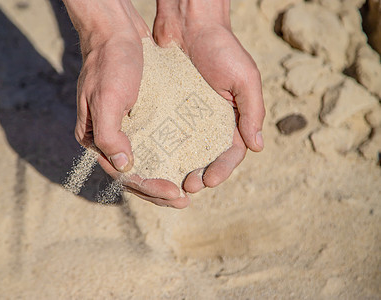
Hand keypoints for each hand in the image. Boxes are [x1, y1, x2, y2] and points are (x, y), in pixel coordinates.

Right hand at [63, 0, 189, 207]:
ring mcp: (123, 129)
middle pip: (134, 174)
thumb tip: (124, 167)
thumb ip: (108, 135)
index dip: (149, 188)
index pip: (123, 174)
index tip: (176, 194)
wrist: (116, 32)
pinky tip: (183, 161)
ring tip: (186, 187)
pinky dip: (166, 156)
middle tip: (184, 199)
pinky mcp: (137, 118)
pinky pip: (152, 144)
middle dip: (158, 190)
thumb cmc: (109, 63)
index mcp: (95, 139)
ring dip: (164, 176)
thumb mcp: (106, 98)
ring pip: (145, 161)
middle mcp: (108, 138)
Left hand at [154, 0, 265, 192]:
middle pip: (206, 156)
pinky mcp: (168, 108)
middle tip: (188, 185)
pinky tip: (155, 159)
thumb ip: (253, 112)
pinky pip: (166, 133)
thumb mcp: (244, 79)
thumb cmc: (222, 48)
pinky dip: (163, 148)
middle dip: (200, 174)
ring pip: (185, 150)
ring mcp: (188, 116)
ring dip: (180, 167)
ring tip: (171, 178)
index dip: (222, 169)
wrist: (189, 23)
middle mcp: (210, 120)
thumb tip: (257, 147)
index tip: (209, 180)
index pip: (231, 152)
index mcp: (232, 117)